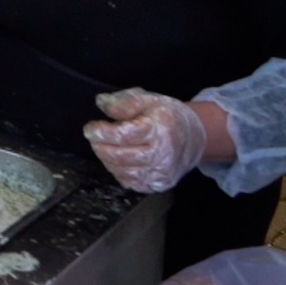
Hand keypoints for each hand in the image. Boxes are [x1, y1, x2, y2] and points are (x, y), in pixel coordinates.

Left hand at [84, 88, 207, 192]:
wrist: (195, 138)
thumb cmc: (168, 117)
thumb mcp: (149, 100)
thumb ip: (125, 102)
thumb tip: (101, 103)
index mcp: (160, 129)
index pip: (125, 135)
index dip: (102, 133)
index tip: (90, 129)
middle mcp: (162, 154)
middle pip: (121, 156)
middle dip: (100, 147)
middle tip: (94, 138)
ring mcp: (162, 172)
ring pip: (123, 171)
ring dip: (107, 160)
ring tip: (104, 147)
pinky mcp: (160, 184)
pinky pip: (131, 183)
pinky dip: (118, 172)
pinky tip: (116, 160)